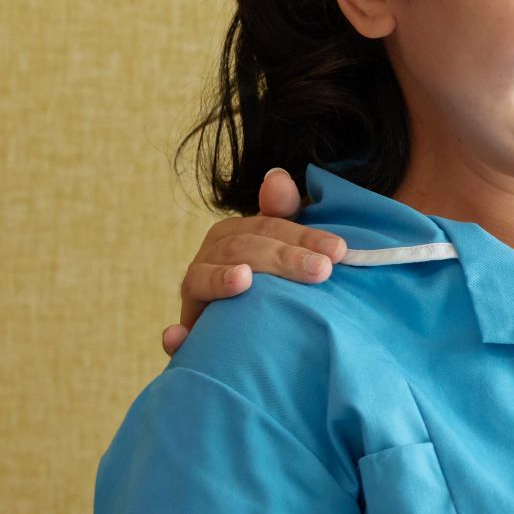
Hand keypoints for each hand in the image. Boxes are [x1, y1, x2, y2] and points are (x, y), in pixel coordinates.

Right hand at [160, 167, 347, 355]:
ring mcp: (194, 292)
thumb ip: (281, 211)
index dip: (302, 235)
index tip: (338, 249)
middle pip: (242, 250)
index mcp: (233, 234)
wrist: (243, 329)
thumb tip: (277, 176)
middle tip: (320, 270)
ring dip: (222, 280)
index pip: (268, 226)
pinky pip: (176, 335)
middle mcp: (209, 258)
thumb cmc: (270, 280)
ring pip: (202, 279)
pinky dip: (175, 336)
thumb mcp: (280, 244)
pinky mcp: (186, 330)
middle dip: (282, 258)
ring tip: (244, 279)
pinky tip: (179, 336)